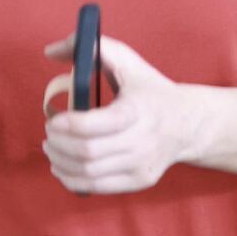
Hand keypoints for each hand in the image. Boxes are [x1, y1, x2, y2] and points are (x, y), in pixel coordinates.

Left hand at [40, 34, 197, 195]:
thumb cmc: (149, 89)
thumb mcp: (126, 60)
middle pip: (88, 152)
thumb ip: (88, 47)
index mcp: (138, 111)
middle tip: (49, 132)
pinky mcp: (139, 181)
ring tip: (51, 147)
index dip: (71, 124)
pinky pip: (97, 188)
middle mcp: (142, 142)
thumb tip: (49, 52)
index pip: (100, 124)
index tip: (54, 119)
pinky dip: (71, 179)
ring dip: (60, 161)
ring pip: (89, 172)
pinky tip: (60, 167)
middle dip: (59, 143)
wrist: (187, 123)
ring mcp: (142, 165)